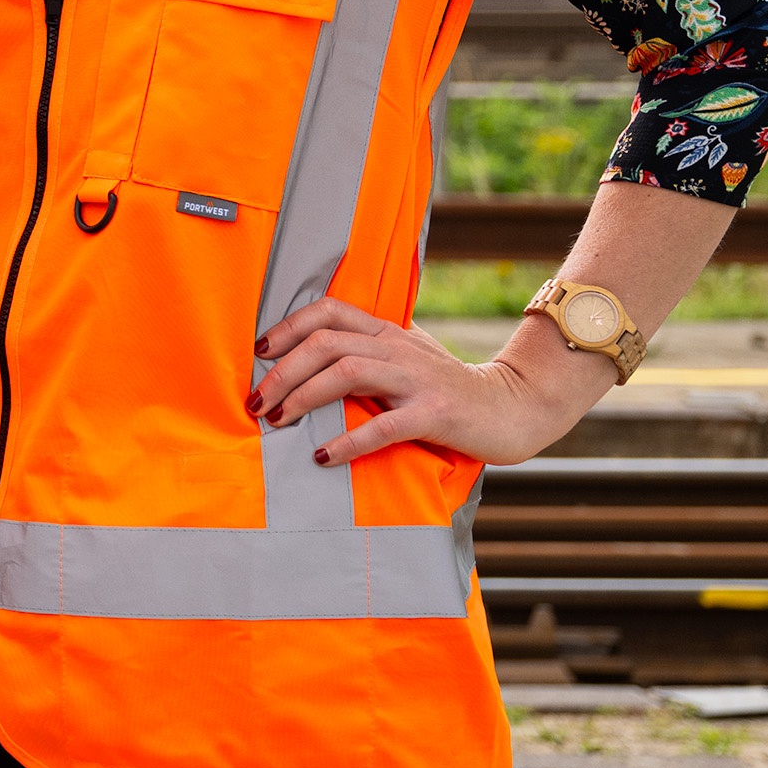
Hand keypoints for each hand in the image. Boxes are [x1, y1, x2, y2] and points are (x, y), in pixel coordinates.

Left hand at [248, 295, 598, 468]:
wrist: (512, 407)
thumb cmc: (448, 386)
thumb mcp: (407, 356)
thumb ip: (368, 350)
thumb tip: (310, 354)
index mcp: (386, 331)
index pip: (327, 312)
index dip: (287, 327)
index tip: (257, 353)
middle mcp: (397, 348)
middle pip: (325, 344)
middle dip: (281, 372)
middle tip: (255, 401)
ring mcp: (416, 379)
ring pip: (345, 374)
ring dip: (302, 397)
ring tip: (276, 421)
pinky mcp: (434, 413)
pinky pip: (383, 426)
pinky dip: (348, 441)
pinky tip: (323, 455)